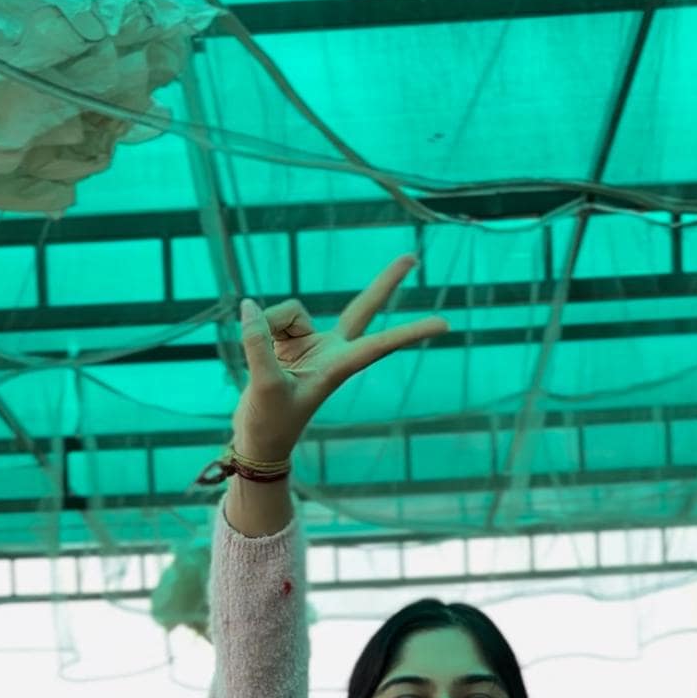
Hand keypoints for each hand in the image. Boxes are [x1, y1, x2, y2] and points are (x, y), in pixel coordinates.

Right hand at [232, 254, 447, 464]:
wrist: (257, 439)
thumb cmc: (270, 423)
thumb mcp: (264, 385)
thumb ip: (257, 343)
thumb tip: (250, 306)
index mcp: (339, 367)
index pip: (380, 345)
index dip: (410, 332)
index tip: (446, 324)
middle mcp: (331, 350)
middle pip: (363, 308)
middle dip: (385, 282)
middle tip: (413, 258)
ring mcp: (310, 343)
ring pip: (287, 311)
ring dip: (265, 328)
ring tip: (260, 364)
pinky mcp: (287, 340)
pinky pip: (269, 319)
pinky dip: (256, 330)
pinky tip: (253, 350)